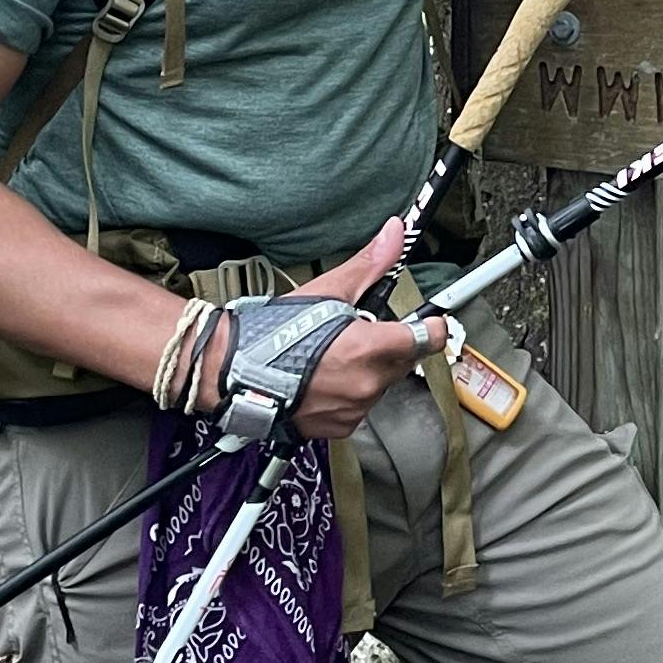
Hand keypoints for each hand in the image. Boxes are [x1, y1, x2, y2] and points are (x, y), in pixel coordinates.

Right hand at [282, 220, 426, 440]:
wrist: (231, 370)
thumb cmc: (273, 332)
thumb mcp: (327, 291)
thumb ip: (369, 266)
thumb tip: (395, 235)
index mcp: (370, 349)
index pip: (428, 339)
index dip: (431, 326)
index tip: (429, 321)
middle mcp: (367, 384)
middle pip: (404, 362)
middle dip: (391, 346)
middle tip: (359, 332)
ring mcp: (353, 409)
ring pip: (380, 385)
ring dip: (368, 371)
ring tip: (334, 356)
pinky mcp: (338, 427)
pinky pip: (359, 407)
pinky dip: (349, 394)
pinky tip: (324, 378)